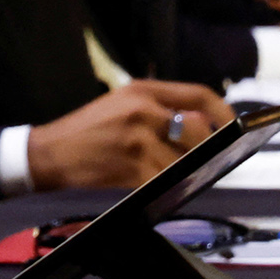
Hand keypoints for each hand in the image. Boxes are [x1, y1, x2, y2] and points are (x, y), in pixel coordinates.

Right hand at [25, 79, 235, 189]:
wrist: (49, 153)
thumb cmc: (86, 130)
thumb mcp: (119, 104)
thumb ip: (158, 109)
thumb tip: (205, 126)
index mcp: (140, 91)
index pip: (197, 94)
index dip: (222, 110)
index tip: (230, 125)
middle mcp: (142, 111)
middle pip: (200, 130)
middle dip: (205, 148)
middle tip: (200, 158)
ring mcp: (138, 140)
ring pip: (185, 161)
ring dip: (183, 172)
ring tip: (167, 172)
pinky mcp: (133, 169)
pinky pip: (167, 181)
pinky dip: (166, 186)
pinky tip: (153, 183)